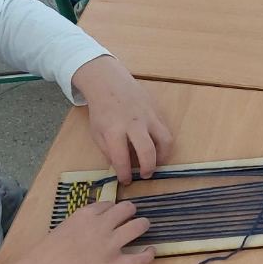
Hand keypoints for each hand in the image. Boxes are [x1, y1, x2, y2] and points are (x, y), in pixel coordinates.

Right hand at [0, 201, 154, 263]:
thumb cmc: (46, 252)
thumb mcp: (63, 227)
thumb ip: (81, 223)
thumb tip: (93, 223)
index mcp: (87, 214)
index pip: (108, 204)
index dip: (112, 210)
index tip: (112, 215)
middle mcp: (102, 225)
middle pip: (127, 209)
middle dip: (130, 212)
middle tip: (130, 219)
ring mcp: (110, 244)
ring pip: (138, 226)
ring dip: (142, 225)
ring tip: (143, 227)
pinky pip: (139, 258)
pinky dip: (148, 255)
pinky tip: (151, 251)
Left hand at [72, 55, 171, 183]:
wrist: (109, 83)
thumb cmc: (102, 110)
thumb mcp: (97, 132)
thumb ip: (108, 151)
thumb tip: (121, 166)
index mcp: (114, 130)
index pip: (121, 158)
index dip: (125, 173)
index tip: (126, 180)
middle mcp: (134, 124)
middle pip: (148, 151)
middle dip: (149, 168)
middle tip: (146, 175)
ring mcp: (148, 116)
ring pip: (165, 140)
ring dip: (163, 156)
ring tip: (157, 162)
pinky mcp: (158, 111)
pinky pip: (166, 130)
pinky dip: (163, 143)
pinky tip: (157, 147)